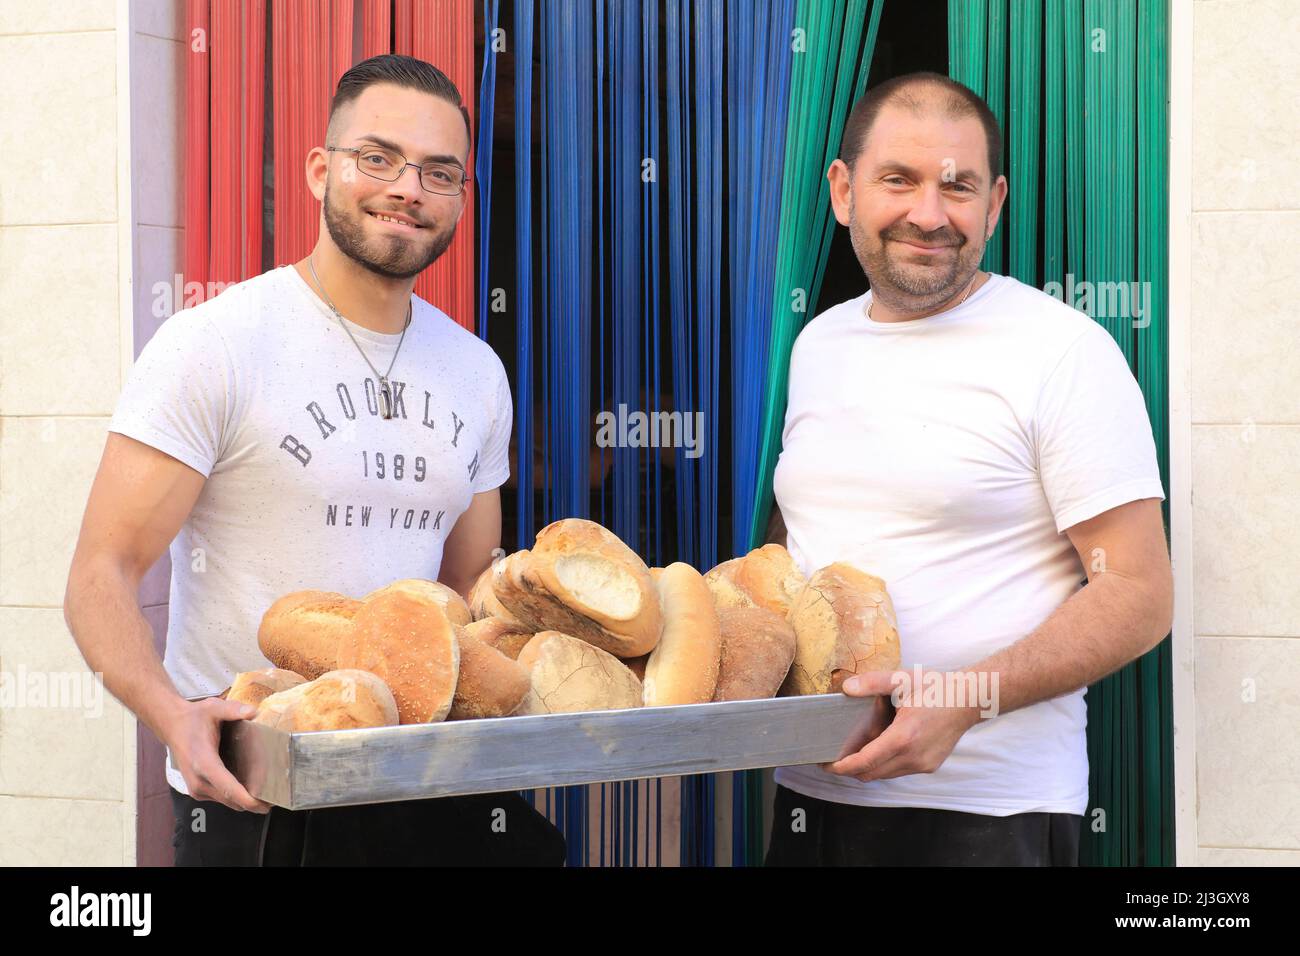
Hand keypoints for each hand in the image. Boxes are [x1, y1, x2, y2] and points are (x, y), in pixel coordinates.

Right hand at [162, 697, 270, 812]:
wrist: (173, 726)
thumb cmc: (194, 718)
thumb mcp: (213, 708)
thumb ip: (233, 710)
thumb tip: (253, 712)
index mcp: (203, 763)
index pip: (228, 788)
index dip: (247, 799)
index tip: (264, 805)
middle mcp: (199, 781)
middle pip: (231, 800)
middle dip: (253, 802)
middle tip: (276, 796)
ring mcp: (197, 789)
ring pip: (227, 802)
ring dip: (245, 800)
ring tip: (266, 791)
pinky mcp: (198, 791)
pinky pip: (222, 798)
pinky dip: (236, 795)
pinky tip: (249, 785)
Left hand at [821, 670, 980, 782]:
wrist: (968, 700)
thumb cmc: (936, 689)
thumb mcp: (901, 680)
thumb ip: (871, 683)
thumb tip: (846, 688)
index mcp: (903, 737)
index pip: (864, 763)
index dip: (841, 767)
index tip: (826, 764)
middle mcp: (913, 757)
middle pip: (870, 774)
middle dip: (849, 769)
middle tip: (833, 758)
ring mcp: (922, 764)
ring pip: (884, 775)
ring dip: (868, 767)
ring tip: (855, 750)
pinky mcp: (929, 766)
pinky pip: (898, 771)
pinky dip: (884, 764)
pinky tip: (881, 746)